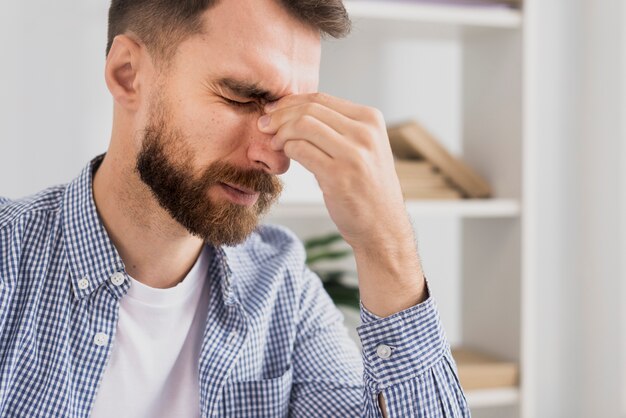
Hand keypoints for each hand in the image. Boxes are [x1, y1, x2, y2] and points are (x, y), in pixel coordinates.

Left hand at [259, 93, 409, 251]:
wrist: (383, 226)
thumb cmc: (367, 188)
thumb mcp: (364, 148)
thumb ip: (339, 128)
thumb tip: (295, 111)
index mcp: (371, 120)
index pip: (321, 99)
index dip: (291, 102)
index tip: (274, 111)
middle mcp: (365, 133)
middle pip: (310, 110)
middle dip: (280, 115)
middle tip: (264, 126)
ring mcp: (353, 154)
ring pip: (302, 126)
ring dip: (280, 132)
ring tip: (273, 142)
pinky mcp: (338, 175)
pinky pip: (300, 150)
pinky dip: (286, 149)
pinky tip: (284, 155)